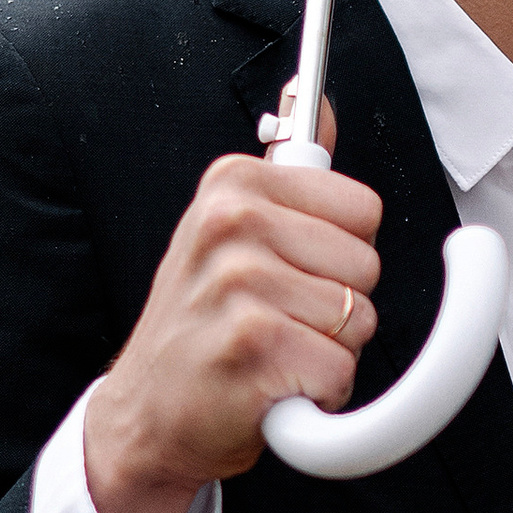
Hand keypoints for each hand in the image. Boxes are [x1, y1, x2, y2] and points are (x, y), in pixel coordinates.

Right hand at [82, 96, 380, 512]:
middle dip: (337, 305)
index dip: (340, 255)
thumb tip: (316, 98)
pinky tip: (268, 386)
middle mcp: (231, 223)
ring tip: (272, 352)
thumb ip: (285, 166)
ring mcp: (239, 283)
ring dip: (328, 351)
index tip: (292, 271)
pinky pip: (341, 371)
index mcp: (233, 183)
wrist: (145, 414)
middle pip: (367, 265)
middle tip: (276, 319)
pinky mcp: (252, 347)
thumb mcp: (229, 229)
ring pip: (359, 320)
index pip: (362, 210)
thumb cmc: (201, 325)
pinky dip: (317, 394)